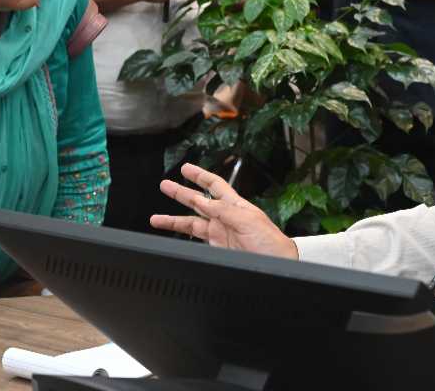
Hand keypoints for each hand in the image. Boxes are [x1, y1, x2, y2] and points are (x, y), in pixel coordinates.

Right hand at [152, 163, 298, 259]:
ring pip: (192, 223)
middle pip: (199, 202)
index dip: (200, 176)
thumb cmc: (272, 243)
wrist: (278, 266)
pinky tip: (173, 235)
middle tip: (165, 186)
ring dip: (173, 220)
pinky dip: (183, 237)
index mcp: (236, 206)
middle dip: (181, 193)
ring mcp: (221, 234)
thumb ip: (224, 210)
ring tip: (156, 218)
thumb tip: (202, 201)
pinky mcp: (218, 249)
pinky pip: (196, 239)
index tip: (186, 168)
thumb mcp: (249, 221)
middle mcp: (227, 218)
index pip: (214, 185)